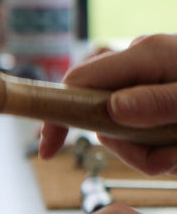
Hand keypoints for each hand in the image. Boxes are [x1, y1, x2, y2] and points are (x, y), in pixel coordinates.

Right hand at [39, 34, 176, 174]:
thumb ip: (157, 103)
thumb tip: (113, 107)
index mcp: (145, 54)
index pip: (79, 81)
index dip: (58, 114)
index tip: (48, 150)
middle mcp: (138, 60)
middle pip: (98, 111)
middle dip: (125, 144)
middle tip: (167, 159)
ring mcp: (144, 76)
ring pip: (119, 126)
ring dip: (148, 150)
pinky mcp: (150, 92)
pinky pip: (137, 128)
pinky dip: (157, 146)